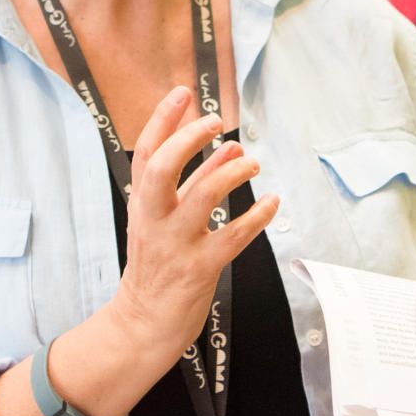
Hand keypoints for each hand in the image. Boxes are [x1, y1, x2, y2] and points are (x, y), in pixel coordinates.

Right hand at [108, 87, 277, 359]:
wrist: (143, 322)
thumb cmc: (157, 265)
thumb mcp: (163, 220)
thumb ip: (193, 184)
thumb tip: (228, 148)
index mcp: (142, 204)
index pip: (146, 154)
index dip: (162, 120)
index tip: (182, 93)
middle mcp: (154, 220)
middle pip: (163, 168)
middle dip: (190, 139)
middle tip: (216, 123)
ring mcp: (176, 244)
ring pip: (203, 196)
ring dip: (231, 172)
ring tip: (252, 163)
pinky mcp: (200, 269)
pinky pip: (233, 236)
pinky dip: (257, 216)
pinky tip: (273, 202)